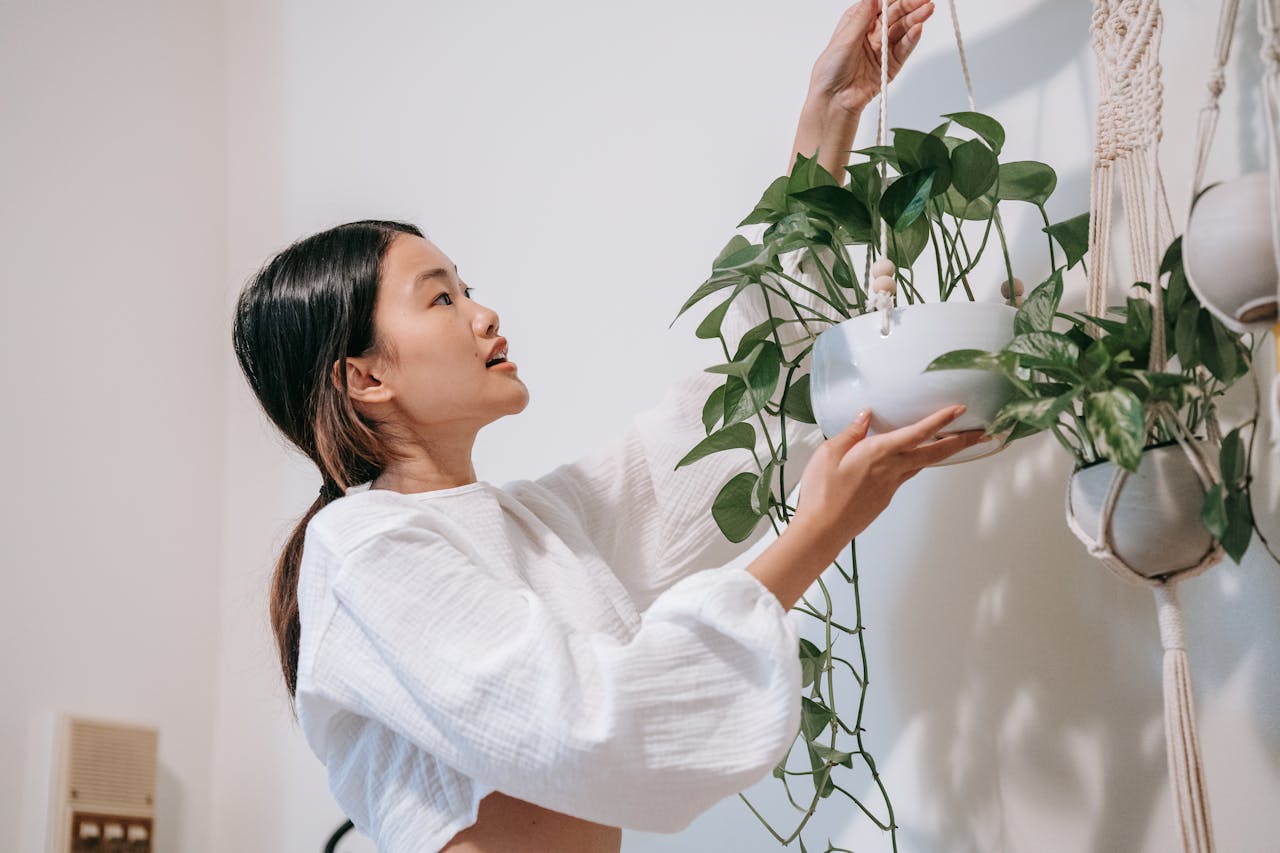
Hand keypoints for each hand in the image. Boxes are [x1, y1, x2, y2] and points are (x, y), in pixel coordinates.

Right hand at [792, 404, 986, 551]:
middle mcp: (891, 469)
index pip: (917, 433)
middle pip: (934, 453)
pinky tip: (910, 461)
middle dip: (960, 441)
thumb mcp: (828, 453)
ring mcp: (891, 486)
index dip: (940, 420)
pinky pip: (905, 476)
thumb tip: (865, 416)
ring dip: (941, 453)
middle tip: (982, 433)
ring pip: (922, 465)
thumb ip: (850, 433)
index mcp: (878, 452)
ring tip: (955, 442)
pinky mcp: (885, 498)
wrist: (822, 529)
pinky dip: (914, 465)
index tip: (959, 409)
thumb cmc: (821, 492)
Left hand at [809, 0, 934, 114]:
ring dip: (915, 19)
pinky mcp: (891, 64)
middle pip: (895, 15)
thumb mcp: (844, 38)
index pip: (880, 4)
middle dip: (910, 6)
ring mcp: (883, 48)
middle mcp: (872, 33)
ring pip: (902, 30)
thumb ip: (861, 17)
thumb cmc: (831, 70)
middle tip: (924, 1)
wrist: (834, 100)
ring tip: (927, 11)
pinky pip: (904, 49)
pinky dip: (911, 39)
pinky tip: (918, 29)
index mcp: (858, 22)